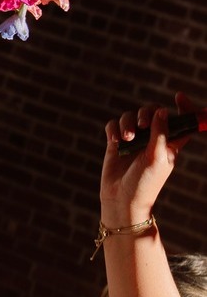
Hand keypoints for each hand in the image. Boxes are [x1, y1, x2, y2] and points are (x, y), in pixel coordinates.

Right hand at [100, 93, 194, 225]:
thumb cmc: (145, 182)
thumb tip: (162, 110)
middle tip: (143, 125)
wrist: (122, 199)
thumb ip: (161, 133)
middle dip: (146, 114)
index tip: (179, 96)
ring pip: (130, 117)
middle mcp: (152, 138)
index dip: (183, 107)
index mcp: (170, 142)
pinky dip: (114, 129)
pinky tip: (115, 141)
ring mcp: (133, 140)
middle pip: (152, 112)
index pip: (180, 119)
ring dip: (128, 124)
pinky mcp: (116, 144)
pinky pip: (113, 126)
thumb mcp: (157, 157)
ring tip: (127, 139)